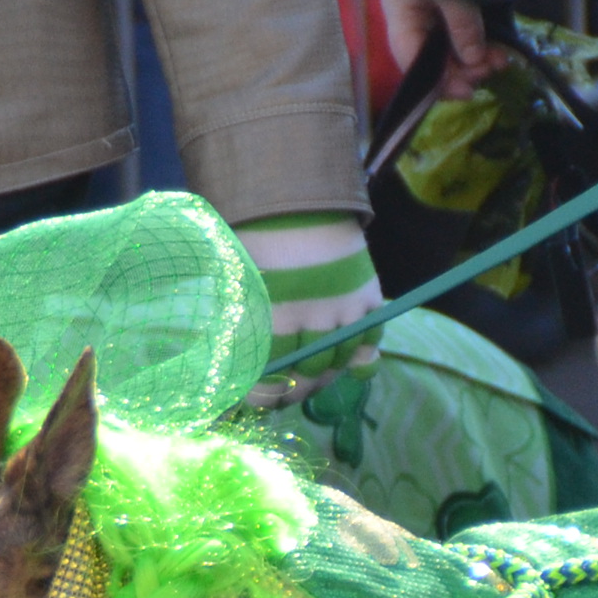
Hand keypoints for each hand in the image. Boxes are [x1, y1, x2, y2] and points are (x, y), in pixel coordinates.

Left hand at [239, 217, 383, 408]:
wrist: (296, 196)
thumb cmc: (255, 240)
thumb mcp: (235, 284)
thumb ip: (236, 329)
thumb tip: (227, 376)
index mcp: (271, 318)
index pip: (269, 382)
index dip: (264, 399)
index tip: (259, 401)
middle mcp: (311, 319)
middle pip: (308, 377)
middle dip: (296, 389)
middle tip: (289, 389)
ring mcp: (345, 309)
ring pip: (339, 364)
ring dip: (326, 374)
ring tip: (315, 374)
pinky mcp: (369, 297)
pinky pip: (370, 341)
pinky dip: (360, 354)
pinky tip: (348, 357)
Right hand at [377, 0, 505, 100]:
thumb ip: (462, 23)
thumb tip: (474, 59)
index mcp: (399, 11)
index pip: (411, 58)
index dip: (437, 80)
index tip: (466, 92)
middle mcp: (411, 16)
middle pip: (431, 58)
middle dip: (462, 70)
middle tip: (488, 71)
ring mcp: (431, 11)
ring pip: (450, 49)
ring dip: (475, 60)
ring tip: (500, 62)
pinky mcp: (451, 5)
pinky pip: (462, 35)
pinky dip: (480, 46)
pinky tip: (498, 53)